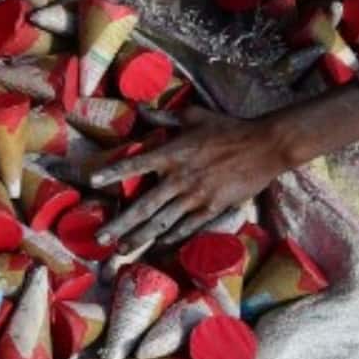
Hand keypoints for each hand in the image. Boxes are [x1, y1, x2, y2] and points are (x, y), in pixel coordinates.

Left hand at [90, 106, 294, 251]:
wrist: (265, 145)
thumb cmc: (227, 128)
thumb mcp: (193, 116)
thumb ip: (163, 118)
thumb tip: (140, 109)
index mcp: (171, 154)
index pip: (135, 164)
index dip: (113, 172)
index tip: (92, 182)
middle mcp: (179, 179)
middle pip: (143, 206)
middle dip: (120, 224)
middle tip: (100, 238)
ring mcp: (196, 197)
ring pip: (162, 222)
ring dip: (140, 237)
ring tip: (121, 249)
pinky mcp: (213, 208)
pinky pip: (187, 227)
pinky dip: (171, 237)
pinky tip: (157, 245)